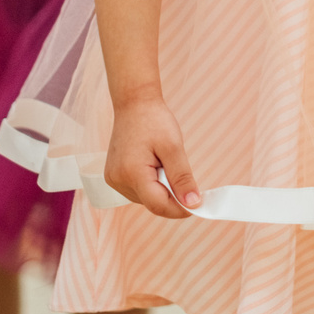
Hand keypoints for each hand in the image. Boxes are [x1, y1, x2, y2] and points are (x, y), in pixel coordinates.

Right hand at [104, 95, 200, 219]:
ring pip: (146, 198)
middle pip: (152, 203)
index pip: (158, 205)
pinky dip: (152, 185)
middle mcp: (118, 181)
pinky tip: (156, 166)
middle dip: (173, 197)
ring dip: (162, 190)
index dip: (180, 209)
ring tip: (165, 164)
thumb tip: (193, 203)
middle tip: (186, 178)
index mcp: (132, 174)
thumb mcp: (174, 148)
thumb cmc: (154, 121)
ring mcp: (113, 179)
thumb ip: (182, 178)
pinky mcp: (114, 176)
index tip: (199, 205)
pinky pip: (138, 190)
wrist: (134, 104)